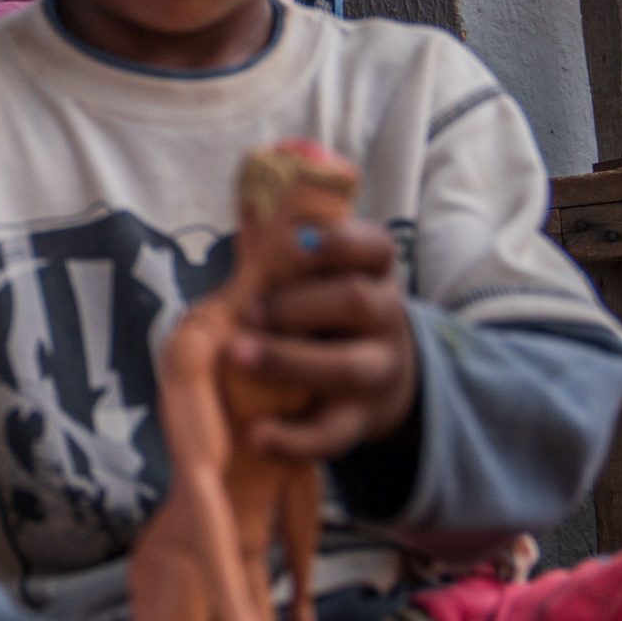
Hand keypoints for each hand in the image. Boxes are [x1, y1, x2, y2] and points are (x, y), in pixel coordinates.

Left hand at [228, 221, 417, 460]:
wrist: (374, 379)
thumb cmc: (318, 306)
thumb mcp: (311, 271)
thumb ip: (284, 239)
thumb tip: (264, 182)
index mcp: (371, 271)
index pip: (374, 246)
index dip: (338, 241)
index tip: (295, 241)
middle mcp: (384, 318)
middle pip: (359, 303)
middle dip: (301, 304)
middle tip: (249, 310)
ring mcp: (376, 371)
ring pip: (348, 368)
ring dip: (289, 361)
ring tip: (237, 356)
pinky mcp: (359, 421)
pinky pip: (334, 434)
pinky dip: (295, 438)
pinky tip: (257, 434)